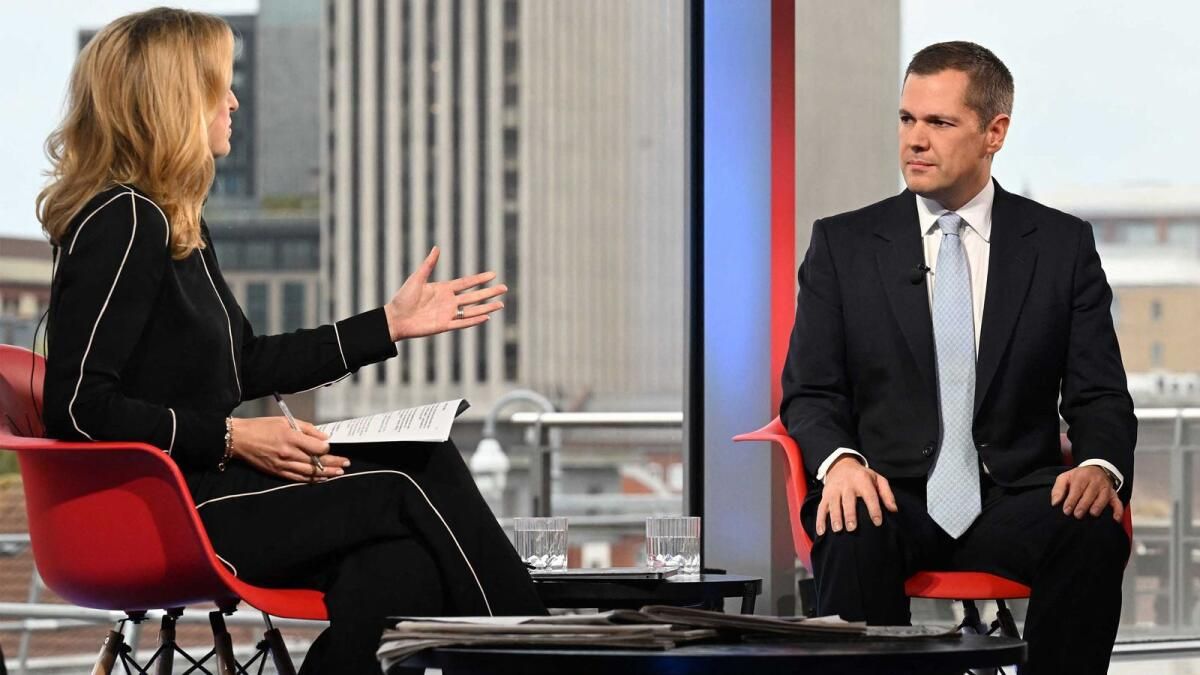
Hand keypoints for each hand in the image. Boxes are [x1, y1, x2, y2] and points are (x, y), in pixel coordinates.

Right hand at [230, 417, 349, 482]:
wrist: (239, 439)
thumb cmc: (262, 427)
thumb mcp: (285, 421)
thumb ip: (307, 429)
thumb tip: (324, 438)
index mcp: (291, 438)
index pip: (317, 447)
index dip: (327, 447)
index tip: (330, 445)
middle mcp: (288, 453)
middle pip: (317, 461)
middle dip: (334, 462)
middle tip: (346, 463)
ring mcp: (283, 465)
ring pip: (310, 472)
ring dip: (327, 473)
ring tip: (339, 473)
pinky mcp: (278, 472)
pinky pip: (298, 478)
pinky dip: (311, 479)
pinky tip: (322, 479)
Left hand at [384, 246, 506, 340]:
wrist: (394, 318)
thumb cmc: (403, 298)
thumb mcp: (417, 278)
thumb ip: (428, 264)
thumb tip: (437, 248)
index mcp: (443, 289)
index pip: (466, 283)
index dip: (480, 278)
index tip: (493, 274)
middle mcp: (449, 301)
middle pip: (474, 296)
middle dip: (489, 292)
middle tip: (504, 288)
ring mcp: (448, 314)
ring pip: (472, 310)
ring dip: (486, 307)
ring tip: (501, 304)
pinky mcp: (444, 326)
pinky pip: (462, 323)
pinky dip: (474, 321)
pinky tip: (486, 317)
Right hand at [816, 455, 898, 535]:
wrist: (841, 465)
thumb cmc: (863, 476)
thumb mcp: (878, 479)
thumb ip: (887, 494)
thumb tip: (893, 510)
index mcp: (862, 480)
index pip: (869, 495)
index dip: (874, 509)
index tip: (877, 522)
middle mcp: (847, 485)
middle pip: (848, 500)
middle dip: (849, 515)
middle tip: (852, 528)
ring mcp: (834, 490)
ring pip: (833, 504)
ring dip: (834, 517)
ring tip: (838, 530)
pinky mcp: (825, 495)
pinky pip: (821, 508)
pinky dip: (820, 520)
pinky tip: (821, 532)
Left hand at [1050, 465, 1122, 521]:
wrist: (1095, 469)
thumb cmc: (1077, 477)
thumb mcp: (1065, 478)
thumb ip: (1058, 489)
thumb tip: (1055, 503)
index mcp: (1082, 476)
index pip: (1077, 489)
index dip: (1071, 500)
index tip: (1066, 511)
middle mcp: (1095, 481)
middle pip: (1090, 493)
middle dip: (1084, 505)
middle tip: (1077, 515)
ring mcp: (1106, 488)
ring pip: (1104, 497)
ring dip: (1099, 506)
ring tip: (1092, 514)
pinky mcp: (1113, 494)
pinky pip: (1118, 502)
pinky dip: (1118, 511)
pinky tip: (1115, 519)